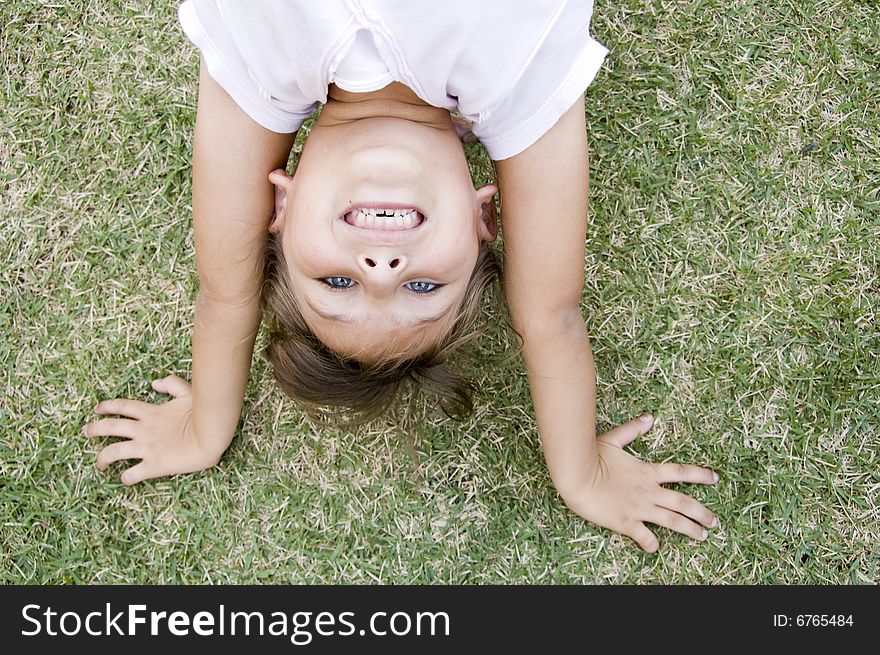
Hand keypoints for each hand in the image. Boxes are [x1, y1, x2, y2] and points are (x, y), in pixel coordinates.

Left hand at [83, 375, 220, 484]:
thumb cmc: (203, 413)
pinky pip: (133, 474)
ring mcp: (146, 448)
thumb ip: (172, 385)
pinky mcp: (153, 465)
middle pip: (110, 427)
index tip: (97, 409)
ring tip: (99, 463)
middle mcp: (143, 430)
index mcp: (151, 412)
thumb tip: (155, 383)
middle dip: (94, 429)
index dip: (107, 406)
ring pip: (113, 452)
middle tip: (86, 432)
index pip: (122, 406)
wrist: (210, 434)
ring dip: (102, 458)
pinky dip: (126, 478)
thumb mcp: (188, 392)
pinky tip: (125, 479)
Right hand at [562, 415, 718, 552]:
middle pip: (684, 503)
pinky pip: (645, 537)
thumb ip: (632, 430)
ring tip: (702, 536)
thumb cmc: (591, 457)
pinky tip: (656, 548)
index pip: (681, 472)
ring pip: (673, 521)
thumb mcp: (613, 439)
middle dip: (702, 513)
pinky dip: (652, 545)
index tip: (715, 479)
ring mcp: (639, 508)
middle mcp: (648, 491)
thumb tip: (648, 418)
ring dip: (690, 529)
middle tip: (714, 521)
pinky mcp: (626, 522)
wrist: (576, 477)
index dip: (700, 475)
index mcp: (647, 472)